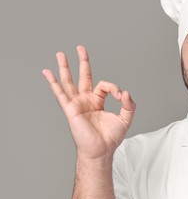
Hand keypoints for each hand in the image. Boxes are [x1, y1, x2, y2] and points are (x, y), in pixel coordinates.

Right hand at [42, 45, 134, 159]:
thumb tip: (125, 92)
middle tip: (80, 48)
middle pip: (83, 76)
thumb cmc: (111, 137)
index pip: (104, 85)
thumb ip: (129, 104)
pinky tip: (47, 72)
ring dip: (64, 68)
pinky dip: (53, 83)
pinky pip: (60, 94)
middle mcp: (86, 100)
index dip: (114, 87)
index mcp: (97, 101)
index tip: (121, 96)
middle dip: (82, 62)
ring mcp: (77, 103)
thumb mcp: (125, 118)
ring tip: (60, 54)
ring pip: (69, 82)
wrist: (101, 150)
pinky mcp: (70, 109)